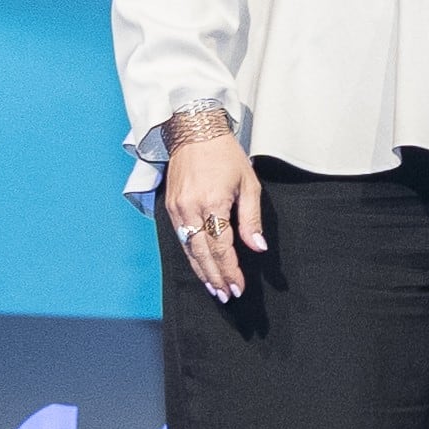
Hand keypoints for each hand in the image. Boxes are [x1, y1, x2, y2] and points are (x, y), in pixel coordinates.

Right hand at [165, 124, 264, 303]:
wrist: (194, 132)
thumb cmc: (226, 156)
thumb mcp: (248, 184)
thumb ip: (251, 219)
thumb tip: (258, 248)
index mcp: (212, 203)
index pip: (221, 247)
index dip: (230, 270)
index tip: (238, 287)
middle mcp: (190, 209)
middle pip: (203, 254)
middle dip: (216, 277)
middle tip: (226, 296)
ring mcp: (177, 209)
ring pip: (189, 250)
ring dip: (202, 272)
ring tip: (214, 289)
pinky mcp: (170, 207)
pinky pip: (181, 238)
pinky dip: (191, 256)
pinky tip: (200, 267)